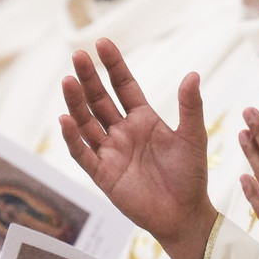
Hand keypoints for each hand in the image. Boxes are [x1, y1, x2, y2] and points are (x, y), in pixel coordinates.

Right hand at [60, 38, 215, 258]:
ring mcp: (110, 152)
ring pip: (87, 122)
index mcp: (143, 119)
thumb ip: (190, 107)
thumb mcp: (192, 137)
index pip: (123, 86)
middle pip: (100, 99)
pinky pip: (83, 154)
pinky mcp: (103, 175)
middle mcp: (123, 132)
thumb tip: (193, 74)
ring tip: (68, 80)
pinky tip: (66, 120)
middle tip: (78, 55)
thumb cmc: (190, 176)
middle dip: (89, 78)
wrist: (185, 214)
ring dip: (76, 103)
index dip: (113, 65)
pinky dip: (74, 138)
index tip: (102, 43)